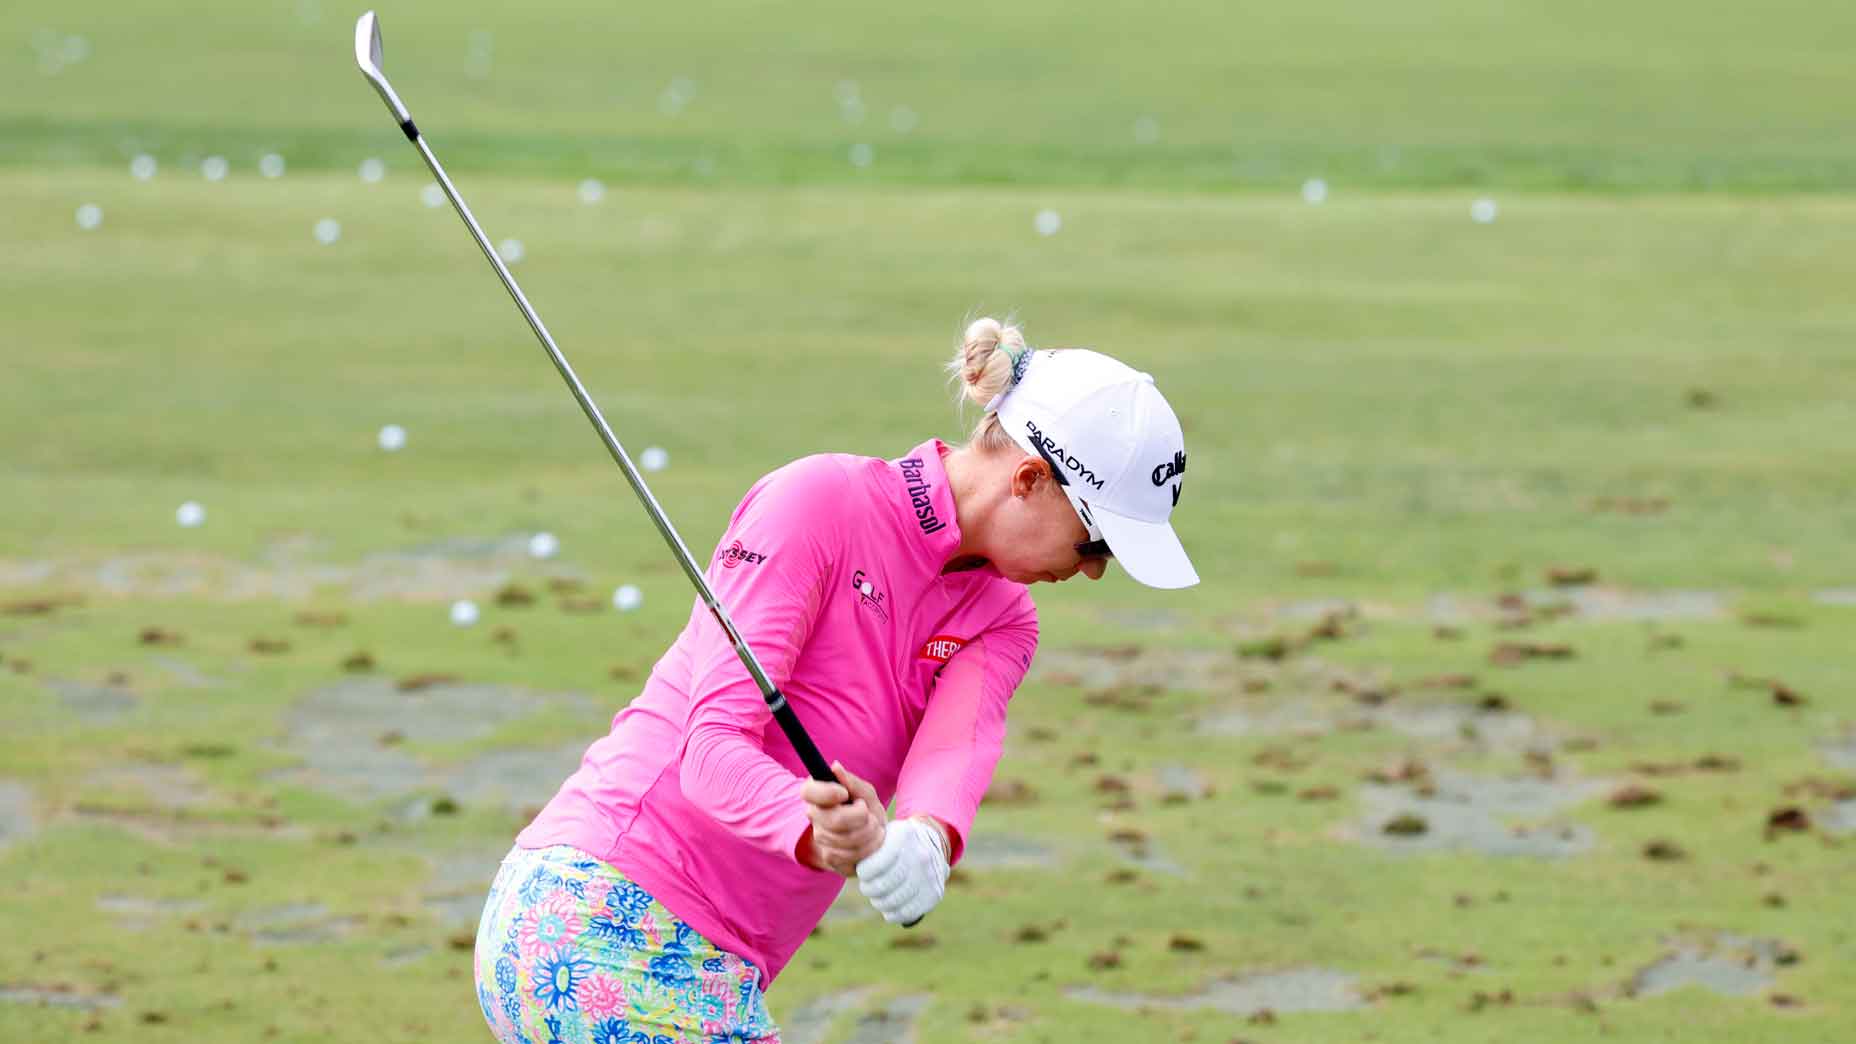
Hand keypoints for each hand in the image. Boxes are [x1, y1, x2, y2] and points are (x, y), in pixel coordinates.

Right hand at [800, 761, 885, 876]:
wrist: (870, 837)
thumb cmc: (865, 810)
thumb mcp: (864, 793)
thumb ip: (852, 782)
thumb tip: (835, 767)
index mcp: (817, 795)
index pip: (808, 792)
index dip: (827, 793)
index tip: (844, 793)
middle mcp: (814, 817)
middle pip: (835, 820)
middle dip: (861, 818)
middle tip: (869, 815)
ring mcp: (820, 839)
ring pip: (847, 841)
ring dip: (870, 834)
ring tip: (874, 828)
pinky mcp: (831, 858)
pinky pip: (852, 857)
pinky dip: (868, 849)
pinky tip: (871, 842)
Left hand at [857, 817, 949, 924]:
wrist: (933, 844)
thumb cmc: (897, 842)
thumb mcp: (886, 832)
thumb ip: (869, 846)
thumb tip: (845, 865)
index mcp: (904, 835)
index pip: (876, 864)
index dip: (865, 872)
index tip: (863, 872)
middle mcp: (920, 855)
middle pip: (883, 885)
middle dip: (869, 889)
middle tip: (867, 887)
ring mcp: (930, 876)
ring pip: (893, 901)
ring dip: (879, 902)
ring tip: (878, 897)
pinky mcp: (934, 893)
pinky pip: (907, 913)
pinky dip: (893, 914)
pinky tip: (889, 908)